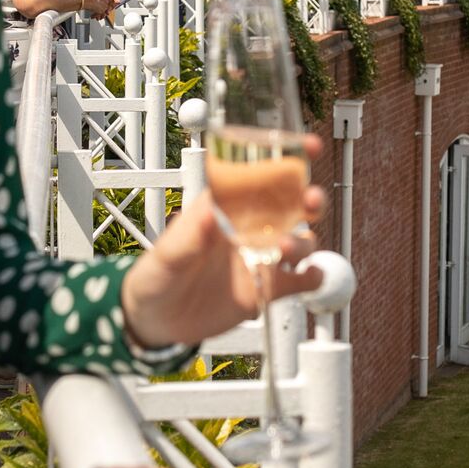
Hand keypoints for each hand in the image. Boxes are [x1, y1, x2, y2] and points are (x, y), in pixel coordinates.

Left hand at [121, 146, 330, 349]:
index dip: (285, 157)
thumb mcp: (166, 255)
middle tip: (310, 199)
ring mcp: (260, 258)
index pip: (257, 174)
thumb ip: (190, 235)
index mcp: (225, 208)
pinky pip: (299, 279)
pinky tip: (309, 276)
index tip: (308, 147)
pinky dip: (312, 277)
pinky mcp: (266, 289)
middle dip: (308, 196)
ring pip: (300, 239)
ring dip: (303, 240)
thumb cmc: (156, 277)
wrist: (157, 321)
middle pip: (290, 204)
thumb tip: (209, 211)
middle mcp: (248, 228)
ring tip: (285, 249)